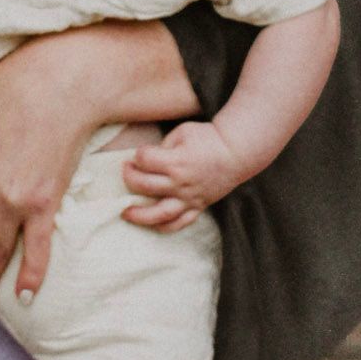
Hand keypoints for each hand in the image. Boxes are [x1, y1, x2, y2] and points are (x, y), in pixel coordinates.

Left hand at [121, 120, 243, 230]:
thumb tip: (146, 161)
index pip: (144, 159)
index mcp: (176, 161)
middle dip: (129, 177)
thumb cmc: (207, 138)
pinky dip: (164, 227)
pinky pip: (179, 223)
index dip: (138, 154)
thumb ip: (163, 147)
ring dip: (139, 215)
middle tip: (127, 171)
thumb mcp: (182, 133)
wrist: (235, 152)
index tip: (140, 153)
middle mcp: (180, 183)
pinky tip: (152, 224)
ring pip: (159, 213)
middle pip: (144, 185)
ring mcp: (189, 198)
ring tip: (125, 213)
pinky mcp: (198, 207)